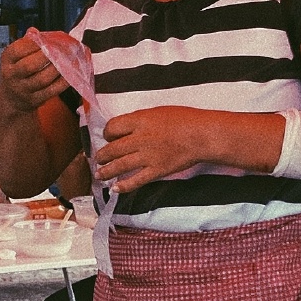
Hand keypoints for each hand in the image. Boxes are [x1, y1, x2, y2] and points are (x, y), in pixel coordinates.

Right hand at [0, 35, 68, 115]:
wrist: (10, 100)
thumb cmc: (16, 73)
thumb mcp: (14, 58)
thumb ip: (25, 44)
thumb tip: (34, 31)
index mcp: (7, 61)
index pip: (17, 51)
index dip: (32, 43)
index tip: (45, 38)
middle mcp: (12, 76)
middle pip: (29, 66)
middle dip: (46, 55)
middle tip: (60, 48)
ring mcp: (24, 90)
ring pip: (42, 79)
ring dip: (57, 68)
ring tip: (67, 58)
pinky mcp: (35, 100)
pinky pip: (52, 91)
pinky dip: (62, 82)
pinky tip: (69, 73)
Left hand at [95, 106, 210, 191]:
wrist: (203, 135)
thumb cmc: (185, 119)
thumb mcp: (158, 112)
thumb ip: (141, 120)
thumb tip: (128, 128)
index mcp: (140, 121)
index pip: (113, 127)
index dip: (107, 133)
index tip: (108, 137)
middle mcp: (140, 139)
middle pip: (113, 148)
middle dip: (102, 155)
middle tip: (98, 159)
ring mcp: (147, 156)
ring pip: (120, 165)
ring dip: (106, 171)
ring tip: (99, 174)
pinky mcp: (156, 170)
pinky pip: (136, 180)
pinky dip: (124, 186)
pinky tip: (115, 189)